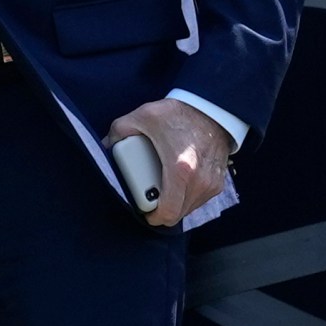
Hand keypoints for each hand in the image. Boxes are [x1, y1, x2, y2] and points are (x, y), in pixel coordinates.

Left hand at [104, 99, 230, 227]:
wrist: (212, 108)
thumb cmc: (179, 114)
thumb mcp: (144, 116)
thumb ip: (120, 131)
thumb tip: (106, 146)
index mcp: (180, 169)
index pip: (168, 212)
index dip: (153, 217)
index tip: (144, 211)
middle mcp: (200, 181)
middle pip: (177, 214)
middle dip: (161, 210)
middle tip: (149, 197)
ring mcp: (212, 183)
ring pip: (189, 209)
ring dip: (175, 204)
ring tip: (162, 189)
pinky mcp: (218, 182)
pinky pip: (199, 199)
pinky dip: (187, 197)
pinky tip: (177, 184)